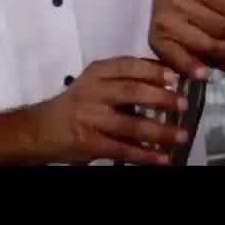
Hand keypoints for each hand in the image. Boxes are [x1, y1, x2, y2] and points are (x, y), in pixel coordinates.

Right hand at [41, 57, 188, 165]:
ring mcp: (91, 119)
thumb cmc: (75, 104)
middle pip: (131, 92)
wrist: (41, 129)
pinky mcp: (90, 143)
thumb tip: (167, 79)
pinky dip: (146, 155)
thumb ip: (123, 80)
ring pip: (131, 125)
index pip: (127, 66)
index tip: (175, 76)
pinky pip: (123, 150)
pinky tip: (164, 158)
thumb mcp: (94, 83)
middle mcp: (92, 93)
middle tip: (183, 104)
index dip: (153, 71)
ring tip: (181, 136)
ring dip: (160, 132)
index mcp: (95, 73)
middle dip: (161, 98)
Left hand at [149, 0, 224, 78]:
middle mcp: (165, 19)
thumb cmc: (181, 5)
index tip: (208, 75)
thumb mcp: (187, 31)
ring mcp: (180, 0)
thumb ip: (206, 52)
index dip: (192, 68)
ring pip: (220, 26)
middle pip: (207, 44)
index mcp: (159, 36)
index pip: (175, 58)